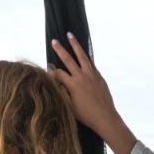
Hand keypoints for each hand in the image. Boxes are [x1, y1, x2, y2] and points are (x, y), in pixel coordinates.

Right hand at [49, 32, 136, 153]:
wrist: (105, 117)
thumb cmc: (86, 115)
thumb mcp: (70, 107)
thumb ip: (62, 93)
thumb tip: (56, 83)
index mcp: (73, 85)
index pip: (58, 73)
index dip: (52, 72)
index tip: (47, 71)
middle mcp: (82, 77)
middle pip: (68, 59)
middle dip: (60, 49)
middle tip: (54, 41)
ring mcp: (92, 75)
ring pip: (82, 56)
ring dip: (75, 45)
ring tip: (70, 35)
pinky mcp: (99, 77)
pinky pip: (91, 63)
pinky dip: (85, 57)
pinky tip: (82, 52)